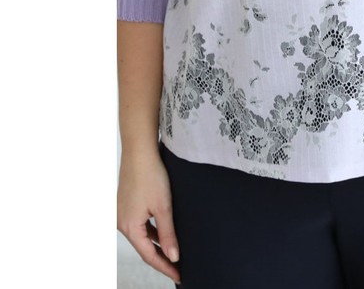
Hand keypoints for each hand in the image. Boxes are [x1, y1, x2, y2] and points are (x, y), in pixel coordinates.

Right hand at [117, 149, 180, 284]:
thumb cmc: (150, 175)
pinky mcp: (127, 204)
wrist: (139, 151)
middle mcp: (122, 223)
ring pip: (143, 235)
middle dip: (161, 258)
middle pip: (144, 247)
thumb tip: (173, 256)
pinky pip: (141, 224)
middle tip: (178, 267)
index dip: (165, 267)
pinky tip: (164, 232)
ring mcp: (123, 213)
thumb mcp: (163, 206)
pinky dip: (152, 231)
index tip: (178, 275)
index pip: (149, 255)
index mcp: (129, 227)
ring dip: (157, 244)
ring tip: (174, 253)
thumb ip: (168, 233)